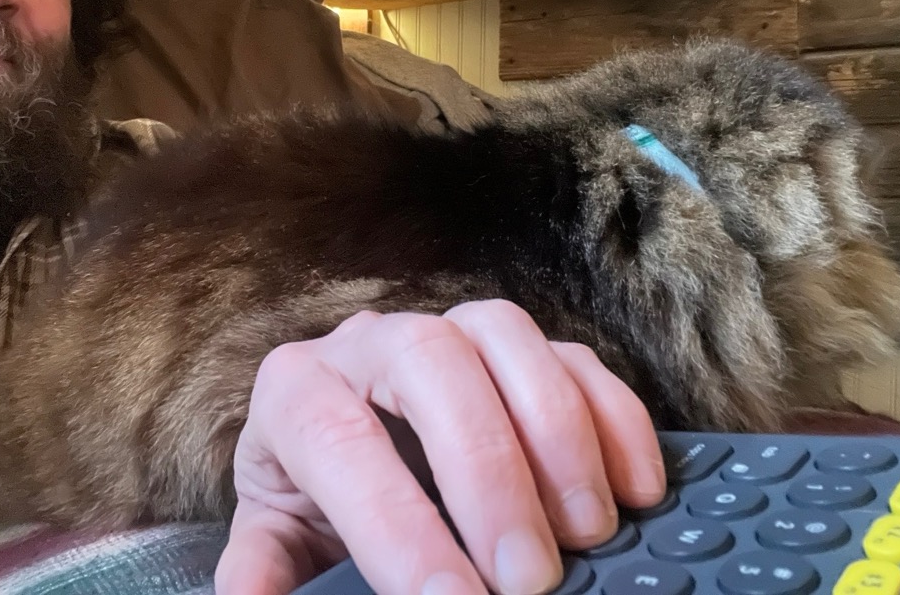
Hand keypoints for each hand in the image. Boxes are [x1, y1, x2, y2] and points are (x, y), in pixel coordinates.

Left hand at [213, 299, 665, 594]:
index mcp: (296, 391)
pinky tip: (635, 489)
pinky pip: (574, 353)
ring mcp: (450, 329)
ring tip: (587, 532)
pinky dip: (613, 416)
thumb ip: (263, 568)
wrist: (345, 436)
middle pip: (432, 366)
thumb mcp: (277, 533)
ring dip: (558, 435)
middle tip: (529, 579)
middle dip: (488, 473)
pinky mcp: (517, 344)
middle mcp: (372, 342)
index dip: (397, 528)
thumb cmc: (311, 495)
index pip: (342, 443)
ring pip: (507, 336)